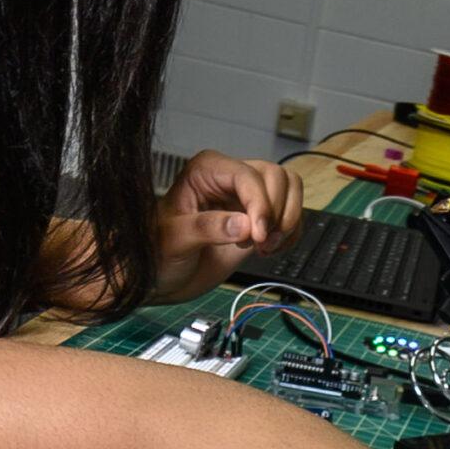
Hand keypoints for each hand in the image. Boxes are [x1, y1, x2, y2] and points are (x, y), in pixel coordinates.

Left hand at [152, 151, 304, 302]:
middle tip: (261, 245)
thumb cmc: (158, 254)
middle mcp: (230, 178)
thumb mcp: (174, 240)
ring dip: (287, 222)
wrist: (163, 278)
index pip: (248, 175)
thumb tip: (244, 225)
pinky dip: (289, 234)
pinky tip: (269, 251)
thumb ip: (206, 228)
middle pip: (277, 177)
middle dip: (277, 213)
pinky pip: (291, 213)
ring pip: (290, 189)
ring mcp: (247, 197)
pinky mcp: (259, 217)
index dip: (261, 204)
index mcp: (206, 170)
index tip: (259, 236)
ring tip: (265, 248)